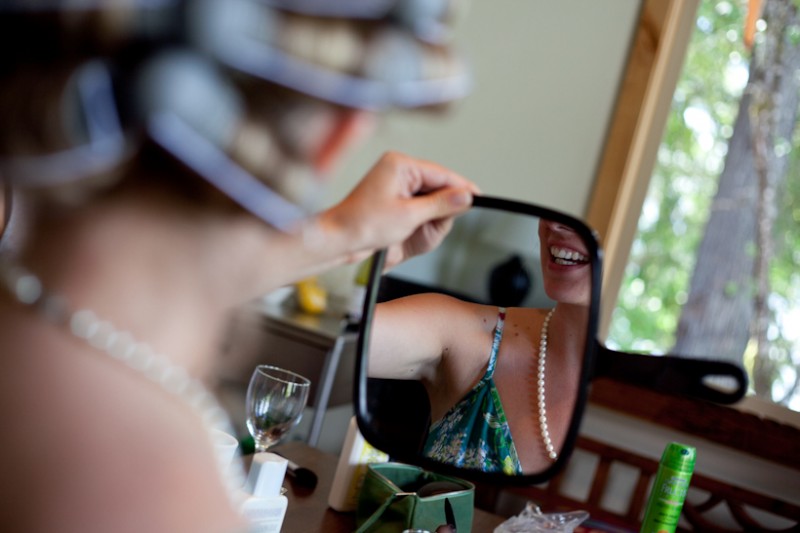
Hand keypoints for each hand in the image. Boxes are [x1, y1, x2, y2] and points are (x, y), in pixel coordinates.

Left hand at [321, 151, 479, 267]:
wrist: (338, 242)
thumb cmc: (362, 225)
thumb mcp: (409, 216)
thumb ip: (441, 205)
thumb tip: (465, 196)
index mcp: (401, 165)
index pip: (442, 174)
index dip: (462, 187)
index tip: (479, 197)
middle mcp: (399, 172)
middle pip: (438, 187)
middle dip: (442, 208)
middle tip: (438, 225)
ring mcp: (396, 186)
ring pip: (431, 201)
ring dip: (431, 218)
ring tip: (414, 233)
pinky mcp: (395, 201)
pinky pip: (421, 209)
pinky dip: (423, 222)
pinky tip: (412, 233)